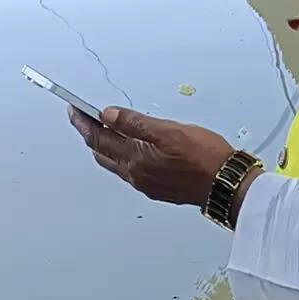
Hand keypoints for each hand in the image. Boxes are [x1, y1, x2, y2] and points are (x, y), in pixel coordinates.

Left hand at [68, 106, 233, 207]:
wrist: (224, 184)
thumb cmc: (203, 157)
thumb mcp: (169, 131)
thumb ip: (136, 123)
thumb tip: (108, 114)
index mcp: (136, 159)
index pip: (100, 138)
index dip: (83, 123)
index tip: (73, 111)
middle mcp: (136, 174)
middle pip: (102, 152)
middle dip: (90, 134)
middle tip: (82, 118)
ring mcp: (146, 183)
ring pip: (114, 163)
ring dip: (104, 146)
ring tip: (101, 130)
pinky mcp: (157, 188)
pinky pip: (129, 171)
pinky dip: (121, 156)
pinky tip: (129, 149)